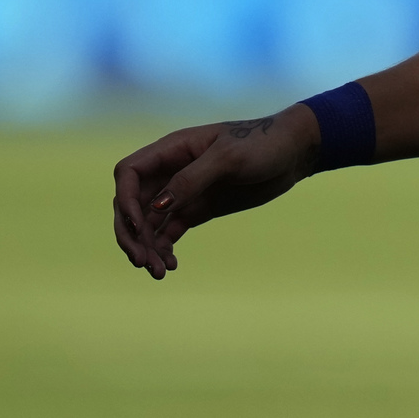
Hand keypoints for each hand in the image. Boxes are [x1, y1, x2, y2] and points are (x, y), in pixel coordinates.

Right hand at [111, 105, 319, 279]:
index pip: (128, 174)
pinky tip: (171, 266)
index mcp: (172, 150)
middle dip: (131, 234)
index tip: (139, 228)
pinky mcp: (198, 208)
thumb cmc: (262, 144)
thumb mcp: (228, 159)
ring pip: (149, 223)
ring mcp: (183, 192)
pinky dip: (164, 248)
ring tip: (159, 273)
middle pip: (133, 204)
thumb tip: (156, 207)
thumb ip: (191, 180)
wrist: (293, 152)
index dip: (125, 201)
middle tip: (142, 262)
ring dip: (147, 248)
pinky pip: (169, 231)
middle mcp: (171, 170)